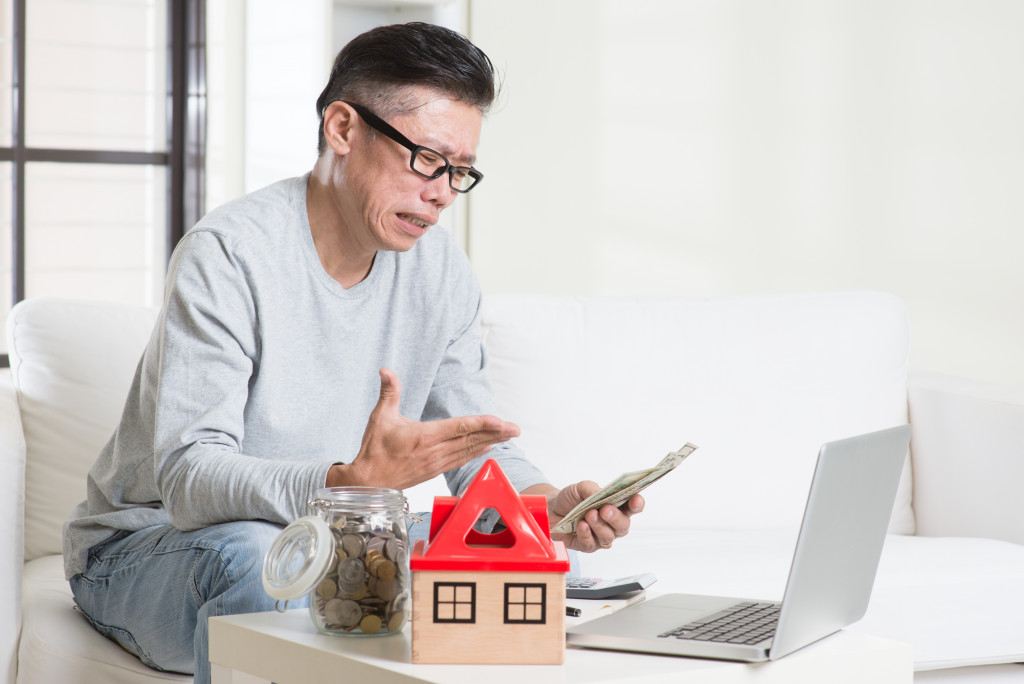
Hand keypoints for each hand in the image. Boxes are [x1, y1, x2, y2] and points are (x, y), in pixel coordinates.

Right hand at [327, 368, 519, 488]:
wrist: (368, 483)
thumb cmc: (374, 449)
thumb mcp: (379, 417)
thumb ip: (389, 392)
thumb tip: (386, 370)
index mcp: (424, 437)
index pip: (459, 427)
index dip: (482, 423)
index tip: (500, 421)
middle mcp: (434, 451)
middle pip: (470, 440)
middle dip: (496, 433)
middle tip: (516, 429)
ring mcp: (436, 463)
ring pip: (468, 451)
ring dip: (490, 442)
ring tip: (509, 436)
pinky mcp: (434, 470)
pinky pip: (461, 459)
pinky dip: (476, 452)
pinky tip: (488, 447)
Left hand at [540, 481, 644, 552]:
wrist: (552, 509)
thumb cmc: (571, 498)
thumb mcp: (581, 488)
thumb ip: (592, 489)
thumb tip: (600, 494)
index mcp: (616, 507)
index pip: (632, 508)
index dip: (637, 504)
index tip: (636, 499)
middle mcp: (612, 524)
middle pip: (623, 526)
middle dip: (615, 517)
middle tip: (605, 509)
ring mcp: (600, 536)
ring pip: (608, 537)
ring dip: (599, 525)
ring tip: (589, 515)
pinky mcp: (587, 545)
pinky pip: (590, 544)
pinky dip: (586, 534)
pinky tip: (581, 525)